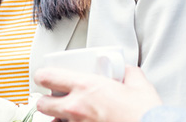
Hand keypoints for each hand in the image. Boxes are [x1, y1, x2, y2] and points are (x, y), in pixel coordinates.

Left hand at [33, 66, 162, 121]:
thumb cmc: (144, 113)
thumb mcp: (139, 85)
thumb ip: (128, 73)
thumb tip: (126, 69)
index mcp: (86, 87)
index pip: (47, 77)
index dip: (42, 76)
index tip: (46, 77)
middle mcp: (77, 107)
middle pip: (41, 103)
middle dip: (45, 100)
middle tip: (54, 98)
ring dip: (55, 117)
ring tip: (64, 115)